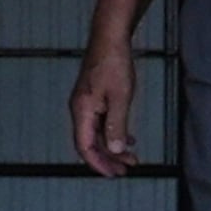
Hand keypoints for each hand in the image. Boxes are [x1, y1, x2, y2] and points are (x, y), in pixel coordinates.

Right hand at [67, 45, 138, 176]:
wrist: (110, 37)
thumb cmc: (113, 62)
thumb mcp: (120, 97)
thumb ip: (117, 125)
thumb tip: (113, 149)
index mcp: (82, 109)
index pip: (84, 146)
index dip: (98, 163)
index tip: (113, 173)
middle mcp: (80, 108)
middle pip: (90, 142)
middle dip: (108, 158)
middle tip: (125, 169)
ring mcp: (86, 102)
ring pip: (96, 133)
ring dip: (112, 147)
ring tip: (130, 157)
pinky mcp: (94, 96)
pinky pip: (101, 122)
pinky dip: (113, 133)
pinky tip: (127, 137)